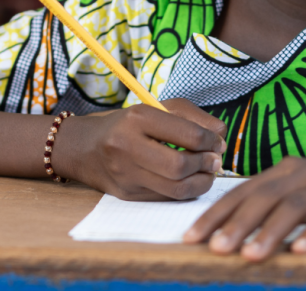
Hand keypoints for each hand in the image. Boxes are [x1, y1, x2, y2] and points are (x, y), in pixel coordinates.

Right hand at [53, 98, 226, 199]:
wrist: (84, 147)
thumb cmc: (127, 124)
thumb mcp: (156, 108)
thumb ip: (191, 117)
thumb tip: (221, 136)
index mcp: (137, 118)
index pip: (187, 134)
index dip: (211, 141)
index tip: (217, 142)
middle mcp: (127, 146)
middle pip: (180, 166)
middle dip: (206, 165)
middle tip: (215, 161)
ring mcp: (125, 174)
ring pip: (176, 189)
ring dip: (201, 183)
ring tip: (206, 173)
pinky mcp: (127, 195)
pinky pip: (166, 198)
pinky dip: (184, 191)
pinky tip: (188, 181)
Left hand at [184, 157, 305, 259]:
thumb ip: (276, 206)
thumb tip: (235, 233)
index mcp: (285, 170)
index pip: (242, 192)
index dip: (216, 214)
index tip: (191, 237)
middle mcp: (302, 172)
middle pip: (261, 198)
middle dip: (234, 224)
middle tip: (213, 249)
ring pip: (292, 207)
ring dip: (269, 233)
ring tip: (248, 256)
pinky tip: (301, 252)